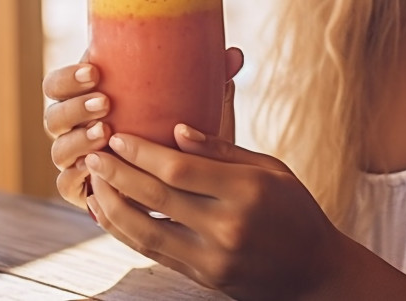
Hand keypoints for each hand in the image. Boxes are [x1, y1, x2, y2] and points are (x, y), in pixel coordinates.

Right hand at [43, 48, 244, 210]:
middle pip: (53, 114)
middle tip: (104, 103)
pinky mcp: (83, 190)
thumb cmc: (183, 132)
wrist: (185, 183)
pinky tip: (98, 171)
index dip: (69, 77)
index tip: (96, 71)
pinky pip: (67, 185)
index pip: (60, 83)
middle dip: (74, 107)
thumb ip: (209, 80)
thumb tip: (234, 53)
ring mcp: (77, 160)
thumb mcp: (197, 106)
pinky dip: (79, 177)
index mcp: (91, 96)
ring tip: (105, 133)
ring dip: (77, 140)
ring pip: (58, 149)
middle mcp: (76, 127)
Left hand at [84, 125, 346, 300]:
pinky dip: (124, 232)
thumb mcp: (270, 169)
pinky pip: (153, 252)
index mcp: (247, 191)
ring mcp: (214, 257)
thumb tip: (176, 129)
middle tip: (93, 152)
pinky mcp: (204, 277)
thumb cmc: (293, 209)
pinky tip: (108, 213)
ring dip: (111, 205)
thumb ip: (223, 151)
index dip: (142, 152)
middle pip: (156, 197)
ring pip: (145, 230)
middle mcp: (228, 226)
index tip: (117, 135)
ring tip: (92, 182)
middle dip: (118, 173)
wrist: (313, 272)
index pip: (180, 169)